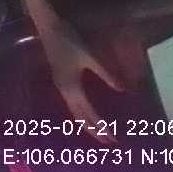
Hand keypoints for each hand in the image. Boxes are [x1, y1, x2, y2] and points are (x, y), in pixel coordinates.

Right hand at [36, 18, 124, 143]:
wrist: (51, 30)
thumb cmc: (71, 42)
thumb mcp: (90, 57)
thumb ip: (105, 74)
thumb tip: (121, 89)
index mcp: (71, 88)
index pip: (88, 113)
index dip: (99, 125)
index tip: (110, 136)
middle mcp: (65, 91)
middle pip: (80, 116)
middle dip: (94, 130)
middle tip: (108, 141)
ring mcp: (62, 87)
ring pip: (75, 112)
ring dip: (87, 123)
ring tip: (99, 133)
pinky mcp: (63, 82)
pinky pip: (73, 104)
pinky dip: (81, 113)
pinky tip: (87, 115)